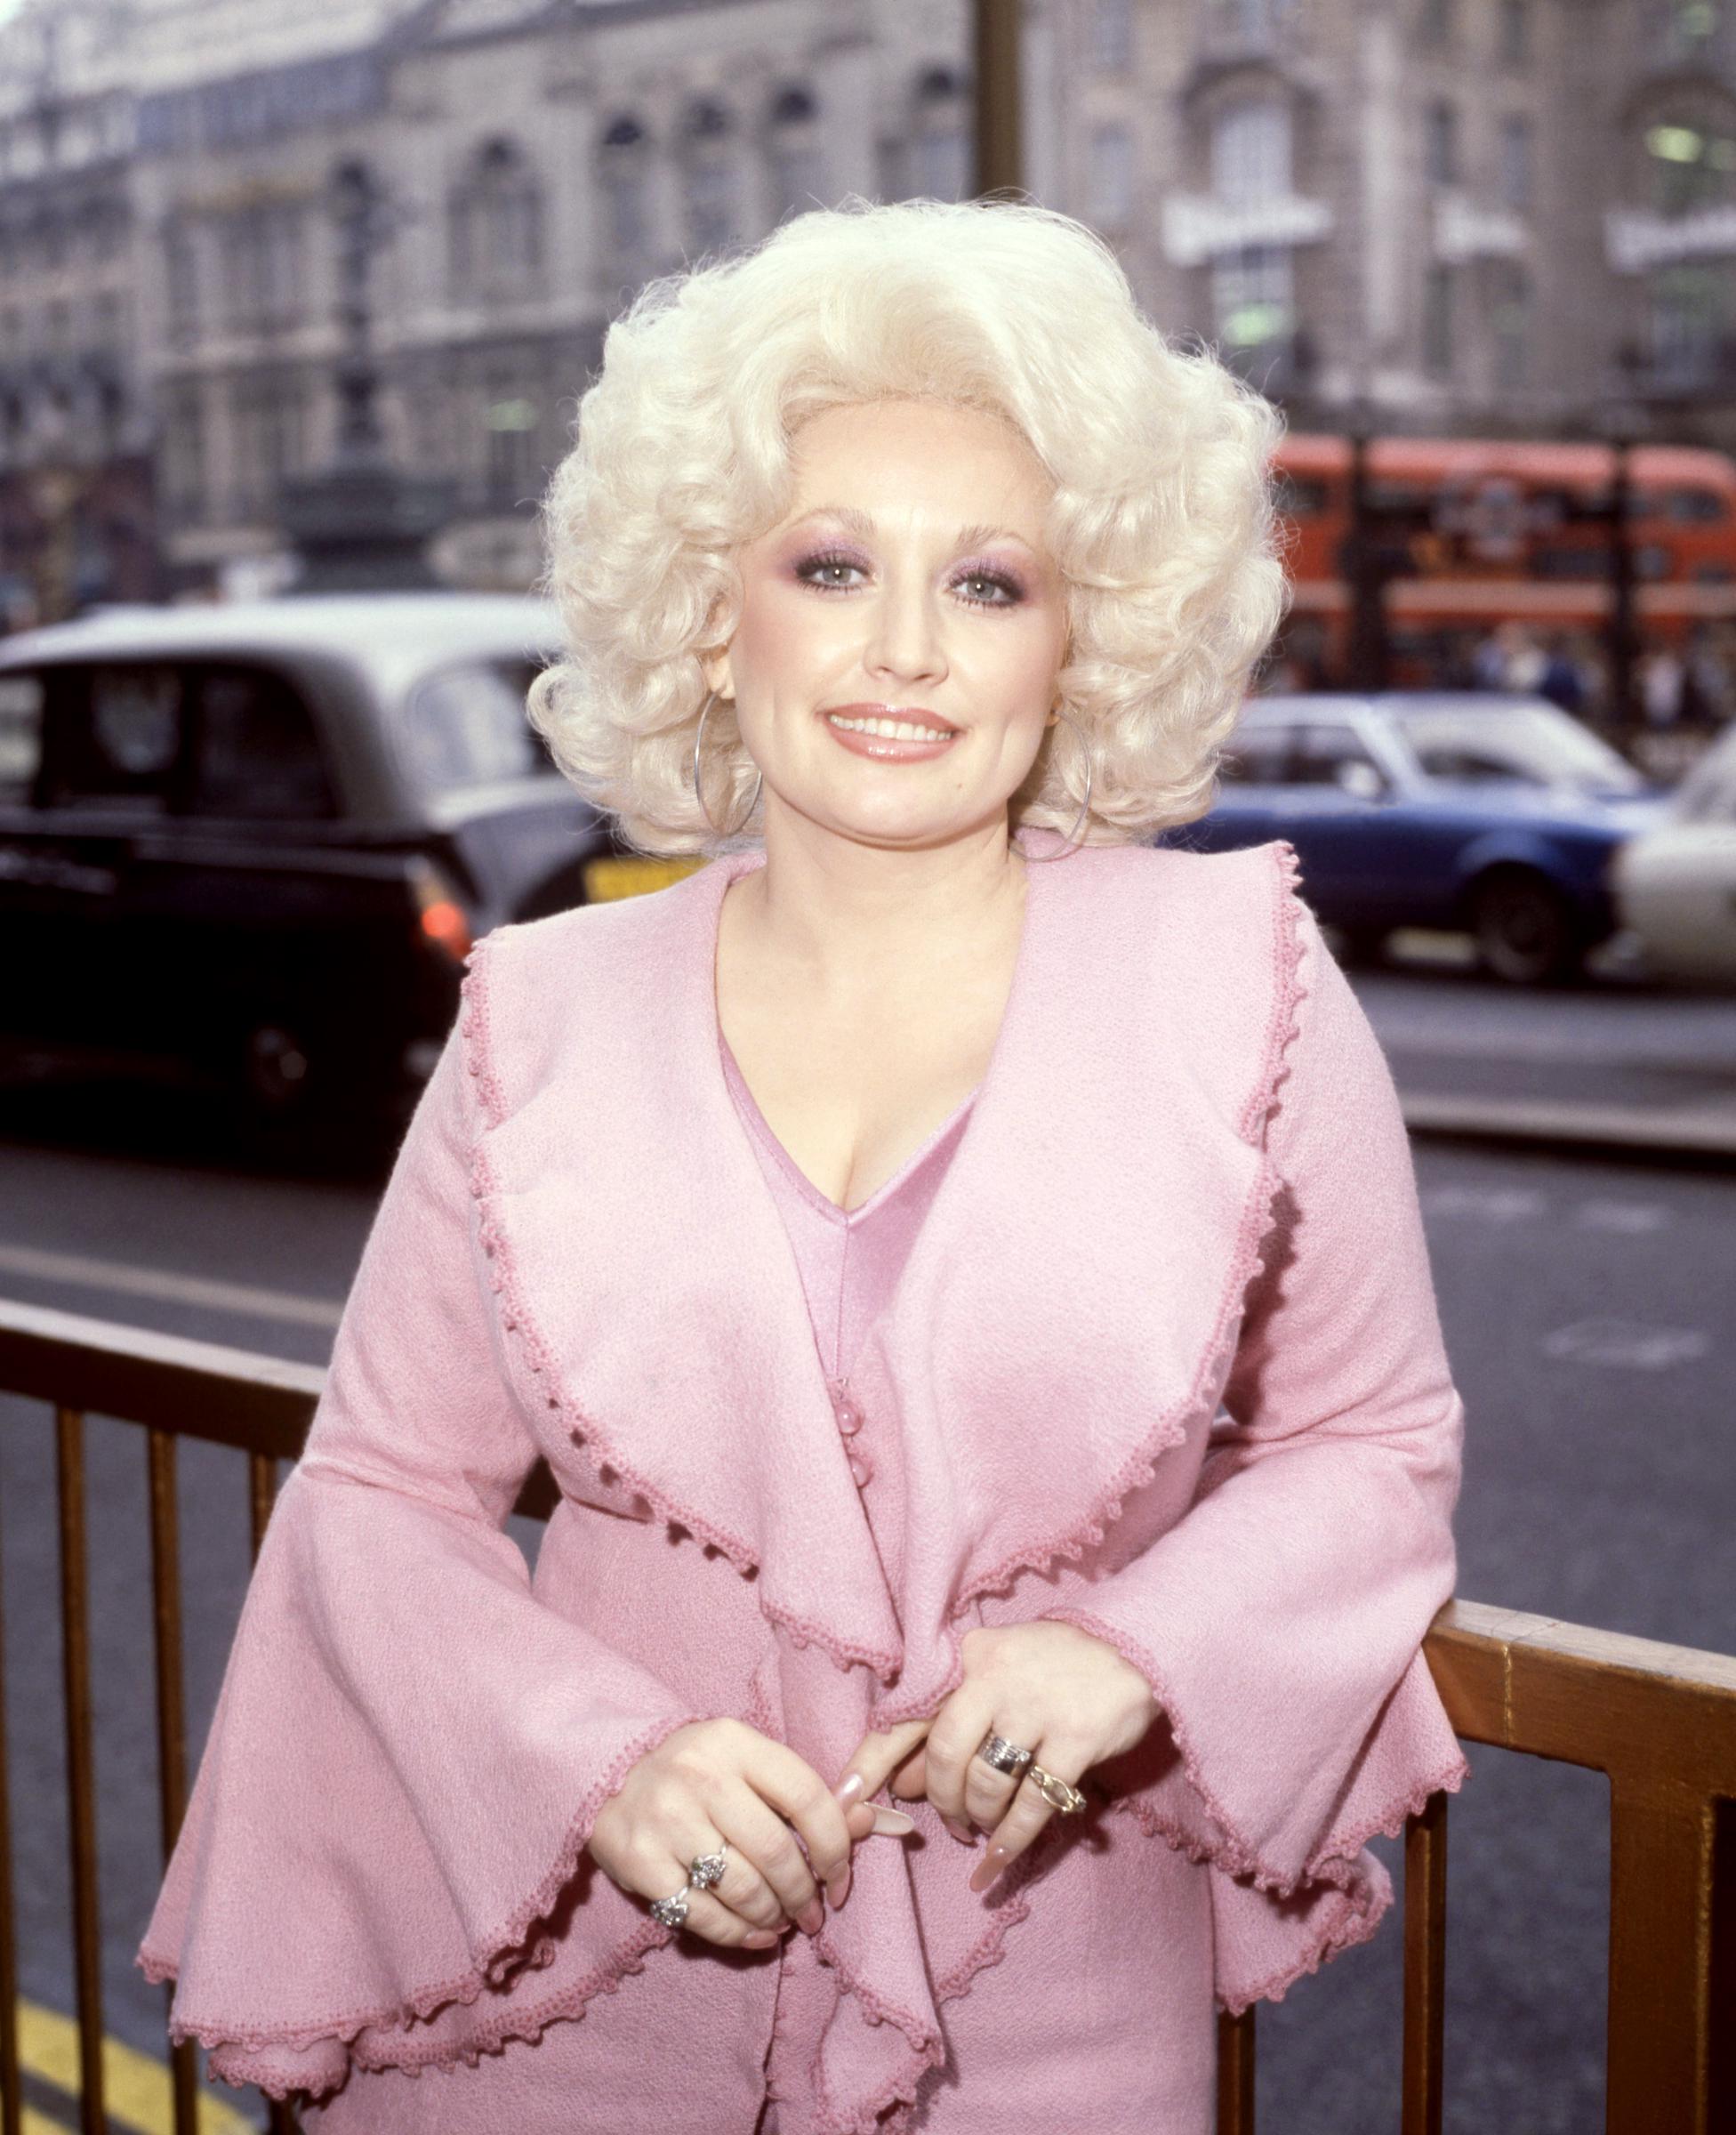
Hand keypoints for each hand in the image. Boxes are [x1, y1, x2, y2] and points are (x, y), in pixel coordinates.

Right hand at [588, 1718, 860, 1949]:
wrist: (607, 1768)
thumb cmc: (695, 1769)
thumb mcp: (746, 1761)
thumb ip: (801, 1793)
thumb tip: (867, 1819)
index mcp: (736, 1743)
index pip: (806, 1797)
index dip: (835, 1847)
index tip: (840, 1879)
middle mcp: (700, 1777)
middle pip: (775, 1851)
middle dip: (804, 1893)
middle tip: (812, 1913)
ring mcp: (666, 1820)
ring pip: (742, 1887)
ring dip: (773, 1915)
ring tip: (782, 1921)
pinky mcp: (638, 1861)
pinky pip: (701, 1914)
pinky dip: (737, 1933)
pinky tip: (754, 1934)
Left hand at [845, 1622, 1156, 1893]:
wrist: (1136, 1645)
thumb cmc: (1056, 1665)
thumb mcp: (998, 1678)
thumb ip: (954, 1723)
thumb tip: (907, 1781)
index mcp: (969, 1657)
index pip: (906, 1711)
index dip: (870, 1761)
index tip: (843, 1800)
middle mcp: (996, 1677)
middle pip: (944, 1755)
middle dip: (942, 1801)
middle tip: (952, 1823)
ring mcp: (1038, 1706)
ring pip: (985, 1783)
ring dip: (978, 1818)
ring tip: (983, 1828)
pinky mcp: (1077, 1737)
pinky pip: (1032, 1804)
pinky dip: (1012, 1839)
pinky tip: (1002, 1859)